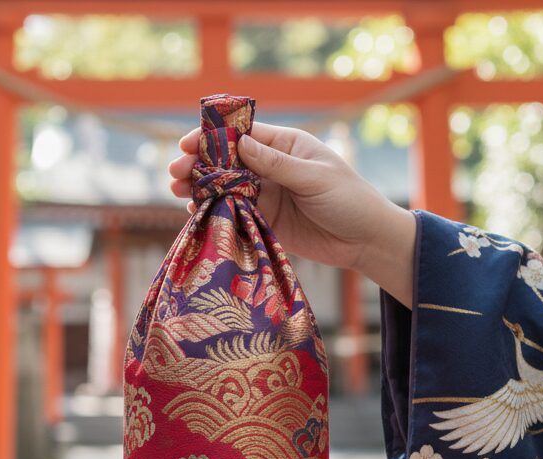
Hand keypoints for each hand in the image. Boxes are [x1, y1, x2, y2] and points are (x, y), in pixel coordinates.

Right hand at [168, 122, 416, 304]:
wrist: (367, 241)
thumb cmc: (350, 200)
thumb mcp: (315, 178)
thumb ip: (277, 165)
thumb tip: (240, 144)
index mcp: (286, 145)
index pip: (242, 134)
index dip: (212, 137)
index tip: (187, 143)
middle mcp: (272, 167)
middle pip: (227, 161)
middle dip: (199, 163)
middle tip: (175, 172)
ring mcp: (266, 194)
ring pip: (225, 187)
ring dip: (200, 187)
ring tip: (177, 191)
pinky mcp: (265, 221)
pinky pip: (233, 214)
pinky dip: (213, 212)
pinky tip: (196, 212)